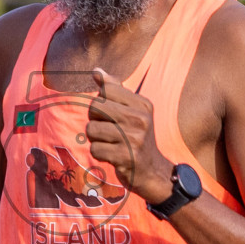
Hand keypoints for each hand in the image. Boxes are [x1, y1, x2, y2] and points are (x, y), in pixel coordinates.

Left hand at [87, 69, 173, 204]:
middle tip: (108, 130)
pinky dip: (99, 154)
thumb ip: (114, 90)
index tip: (111, 113)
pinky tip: (111, 156)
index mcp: (142, 104)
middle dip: (95, 120)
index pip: (106, 89)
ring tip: (110, 143)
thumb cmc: (137, 137)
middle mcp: (140, 118)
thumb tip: (96, 71)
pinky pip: (95, 149)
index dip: (101, 101)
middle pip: (95, 107)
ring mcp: (134, 138)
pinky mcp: (125, 157)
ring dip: (95, 139)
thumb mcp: (132, 111)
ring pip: (91, 129)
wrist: (153, 171)